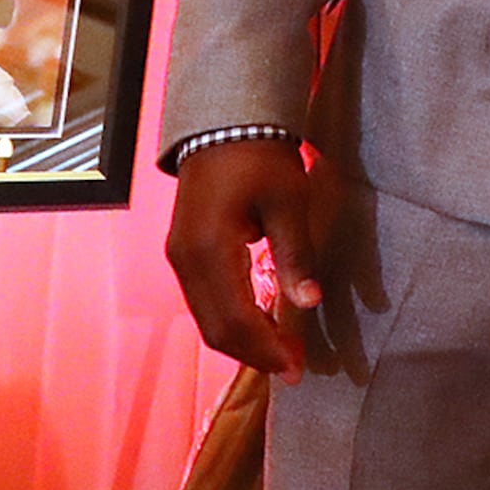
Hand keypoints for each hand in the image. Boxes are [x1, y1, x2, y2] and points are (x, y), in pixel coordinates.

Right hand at [165, 137, 326, 380]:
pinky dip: (231, 319)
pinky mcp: (184, 252)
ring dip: (243, 340)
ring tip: (282, 350)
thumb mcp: (288, 202)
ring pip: (207, 318)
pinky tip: (261, 322)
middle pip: (216, 328)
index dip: (266, 349)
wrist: (225, 123)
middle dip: (254, 353)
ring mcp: (180, 257)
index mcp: (209, 249)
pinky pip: (204, 301)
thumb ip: (295, 256)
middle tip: (294, 366)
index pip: (236, 319)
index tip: (297, 366)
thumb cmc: (261, 158)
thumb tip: (310, 303)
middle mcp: (185, 260)